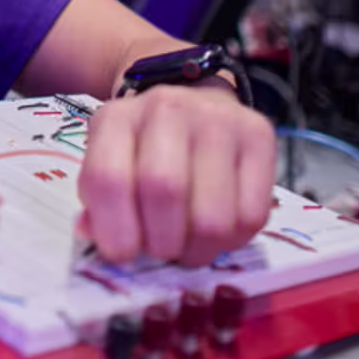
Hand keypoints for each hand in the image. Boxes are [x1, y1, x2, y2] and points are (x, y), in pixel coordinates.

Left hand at [79, 83, 276, 266]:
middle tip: (163, 252)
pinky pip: (252, 216)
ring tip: (190, 245)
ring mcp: (219, 119)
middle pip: (165, 191)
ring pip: (213, 216)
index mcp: (118, 118)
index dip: (115, 229)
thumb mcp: (110, 165)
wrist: (196, 103)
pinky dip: (234, 241)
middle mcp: (168, 108)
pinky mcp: (260, 136)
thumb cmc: (145, 149)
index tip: (123, 255)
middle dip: (162, 243)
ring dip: (199, 249)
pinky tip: (220, 231)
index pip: (110, 177)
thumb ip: (99, 205)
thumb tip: (102, 240)